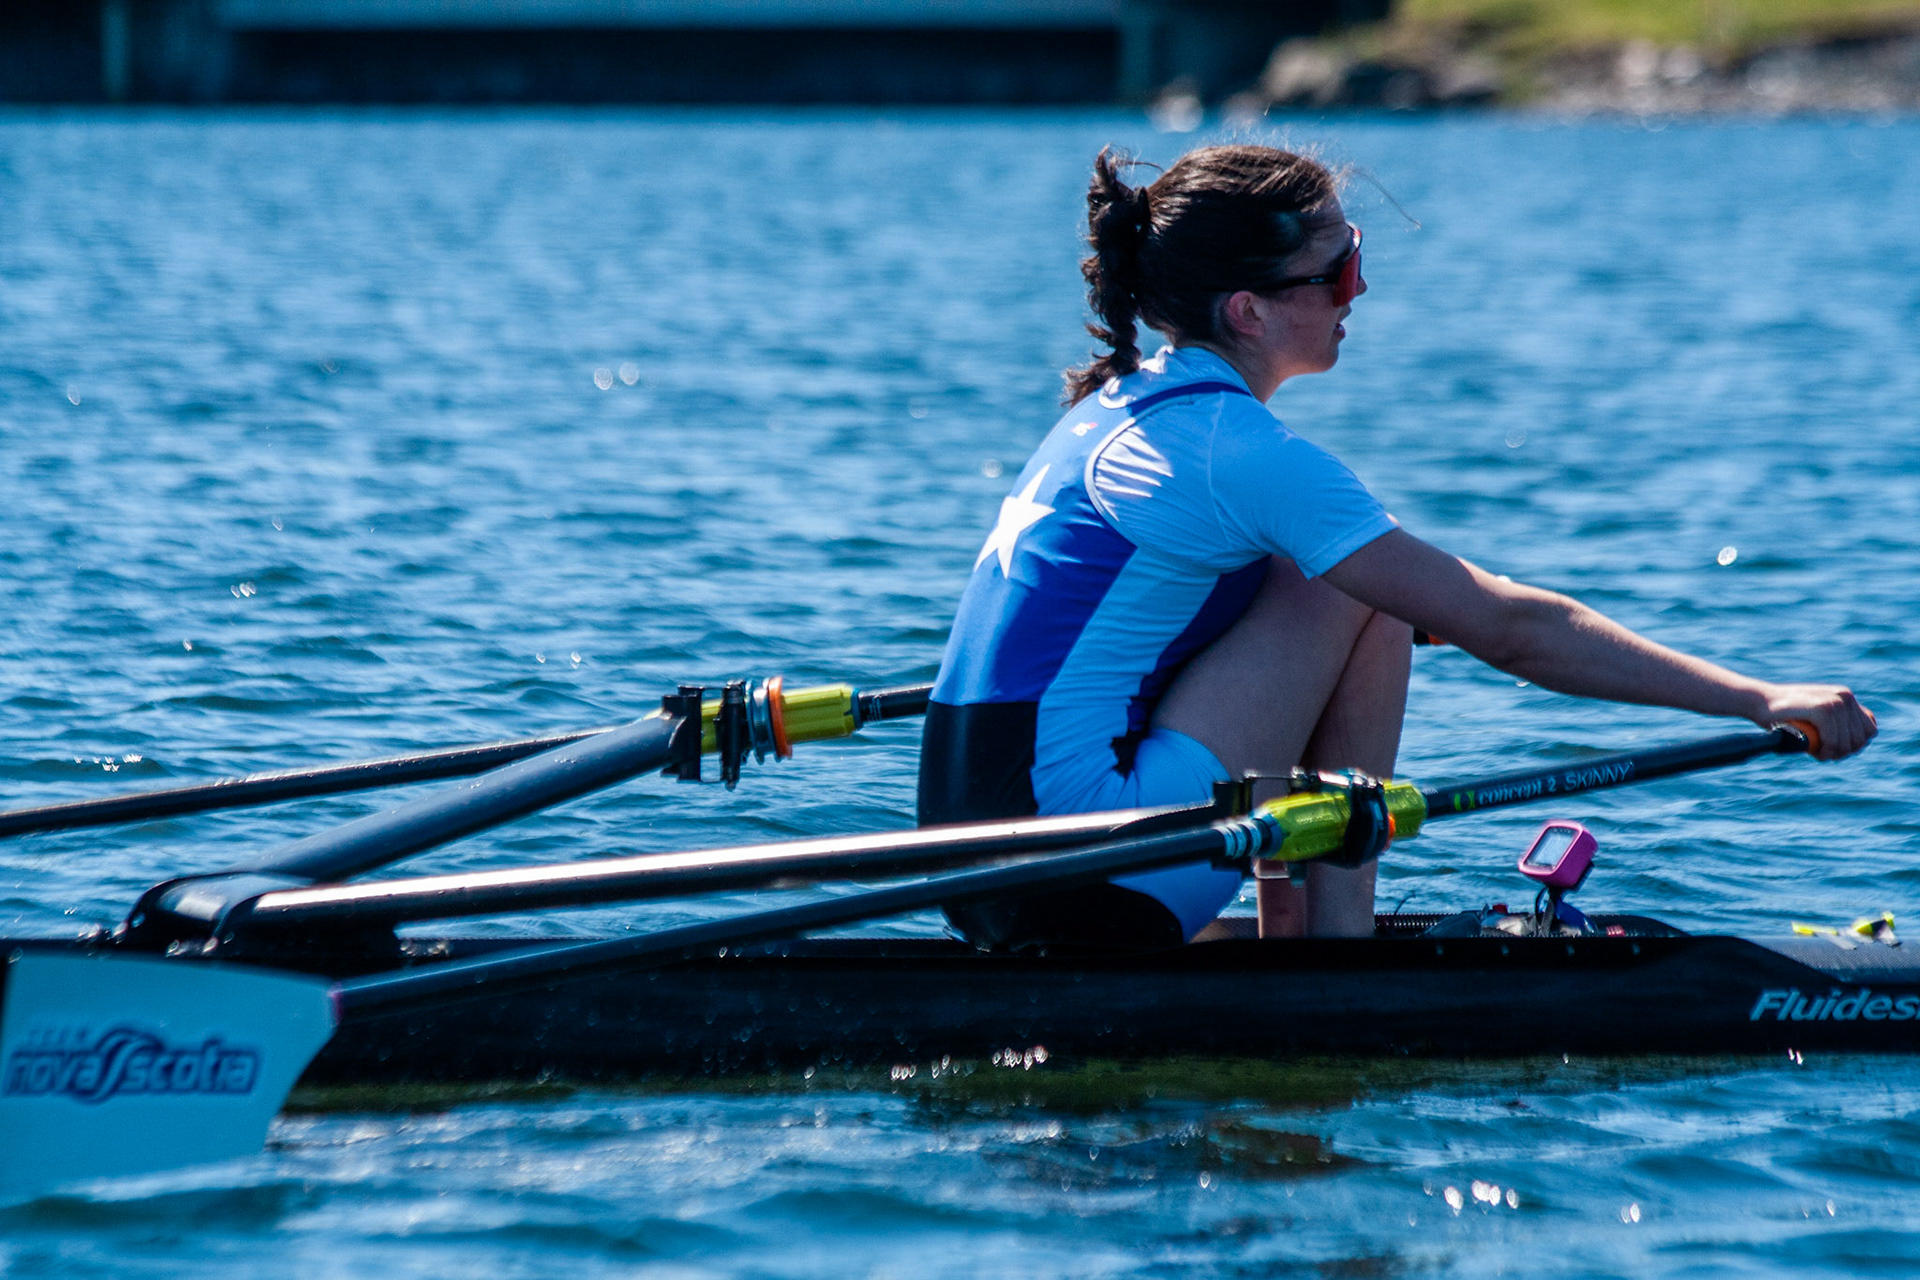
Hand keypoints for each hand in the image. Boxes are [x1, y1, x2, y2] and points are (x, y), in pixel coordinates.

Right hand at [1755, 683, 1877, 760]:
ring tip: (1818, 753)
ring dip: (1834, 753)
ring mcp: (1835, 701)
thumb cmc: (1785, 715)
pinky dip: (1827, 750)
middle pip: (1862, 738)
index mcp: (1845, 697)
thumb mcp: (1817, 716)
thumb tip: (1859, 741)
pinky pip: (1834, 740)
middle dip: (1845, 752)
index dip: (1856, 745)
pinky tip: (1815, 752)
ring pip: (1849, 741)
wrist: (1759, 702)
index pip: (1869, 729)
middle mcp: (1844, 697)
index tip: (1837, 750)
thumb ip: (1837, 723)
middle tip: (1825, 754)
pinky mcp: (1823, 709)